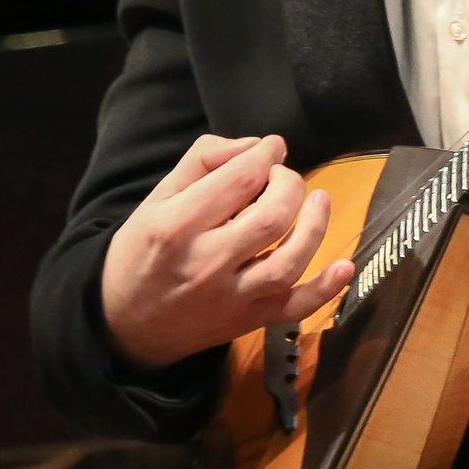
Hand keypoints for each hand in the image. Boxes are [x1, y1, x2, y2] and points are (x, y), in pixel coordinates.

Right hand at [99, 134, 352, 372]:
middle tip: (283, 176)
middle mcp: (205, 264)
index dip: (265, 156)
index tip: (272, 148)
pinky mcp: (247, 321)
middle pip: (270, 219)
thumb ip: (203, 161)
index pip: (238, 181)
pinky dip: (324, 290)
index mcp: (175, 227)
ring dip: (314, 226)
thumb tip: (255, 146)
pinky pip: (293, 308)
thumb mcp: (157, 199)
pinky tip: (345, 266)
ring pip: (287, 262)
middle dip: (289, 186)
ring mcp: (229, 298)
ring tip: (319, 199)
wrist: (123, 322)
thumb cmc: (143, 251)